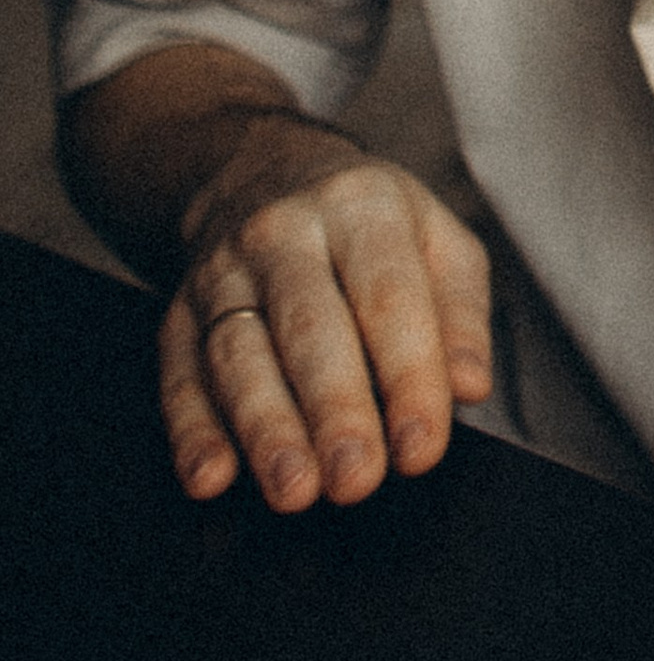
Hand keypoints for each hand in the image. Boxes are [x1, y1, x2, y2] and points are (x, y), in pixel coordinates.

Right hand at [163, 114, 491, 510]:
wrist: (263, 171)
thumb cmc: (368, 224)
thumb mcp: (435, 238)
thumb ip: (461, 314)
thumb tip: (470, 385)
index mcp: (362, 205)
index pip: (388, 295)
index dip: (408, 375)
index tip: (421, 447)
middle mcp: (286, 233)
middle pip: (310, 326)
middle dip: (335, 409)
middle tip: (357, 479)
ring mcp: (223, 273)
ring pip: (239, 355)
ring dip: (266, 429)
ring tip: (296, 489)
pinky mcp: (177, 316)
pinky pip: (179, 375)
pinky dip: (192, 431)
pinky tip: (211, 475)